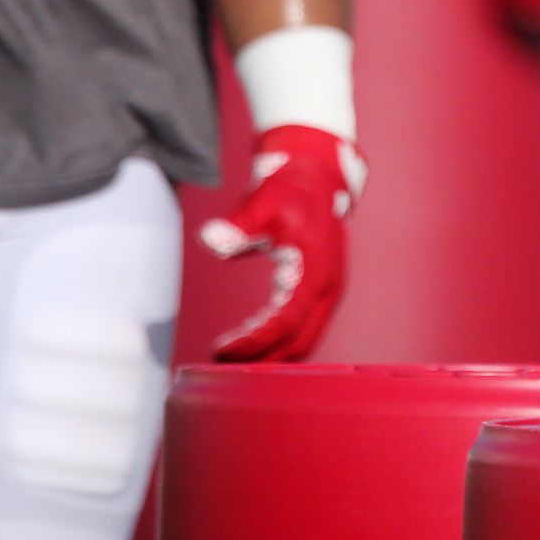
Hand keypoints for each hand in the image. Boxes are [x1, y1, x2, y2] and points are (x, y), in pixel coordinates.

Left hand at [198, 124, 364, 362]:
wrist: (316, 176)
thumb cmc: (289, 188)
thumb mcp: (263, 201)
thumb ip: (238, 224)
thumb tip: (211, 239)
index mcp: (316, 272)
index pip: (285, 322)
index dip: (254, 341)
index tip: (221, 347)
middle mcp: (328, 288)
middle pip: (299, 342)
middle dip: (262, 359)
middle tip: (221, 363)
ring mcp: (328, 291)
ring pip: (304, 339)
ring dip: (271, 353)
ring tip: (233, 356)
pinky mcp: (321, 290)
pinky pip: (303, 327)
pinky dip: (279, 340)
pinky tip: (250, 338)